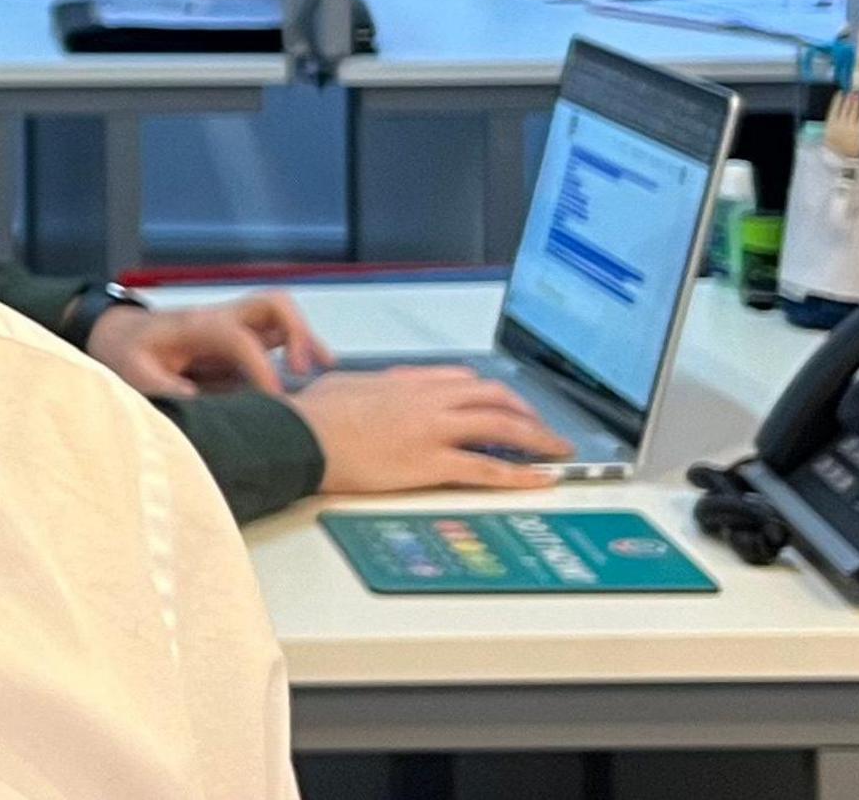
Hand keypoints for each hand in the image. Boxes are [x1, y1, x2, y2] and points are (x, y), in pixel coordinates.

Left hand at [86, 292, 331, 396]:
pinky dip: (299, 346)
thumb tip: (200, 406)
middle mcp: (219, 318)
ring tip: (324, 367)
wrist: (118, 336)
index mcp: (194, 326)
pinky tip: (315, 368)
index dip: (260, 367)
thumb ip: (165, 391)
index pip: (239, 338)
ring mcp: (232, 325)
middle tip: (303, 370)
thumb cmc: (125, 353)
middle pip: (271, 304)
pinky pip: (276, 333)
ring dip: (305, 337)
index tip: (274, 399)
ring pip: (280, 314)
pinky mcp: (238, 339)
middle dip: (296, 332)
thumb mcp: (134, 375)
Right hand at [289, 367, 573, 493]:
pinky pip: (486, 466)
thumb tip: (386, 386)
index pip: (464, 381)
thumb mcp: (347, 384)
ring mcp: (433, 429)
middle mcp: (428, 399)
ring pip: (501, 425)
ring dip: (536, 437)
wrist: (300, 435)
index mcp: (408, 381)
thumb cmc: (313, 415)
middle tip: (544, 428)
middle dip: (527, 411)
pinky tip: (540, 478)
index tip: (505, 405)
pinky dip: (519, 473)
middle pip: (494, 397)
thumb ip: (378, 384)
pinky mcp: (430, 462)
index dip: (493, 394)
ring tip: (558, 450)